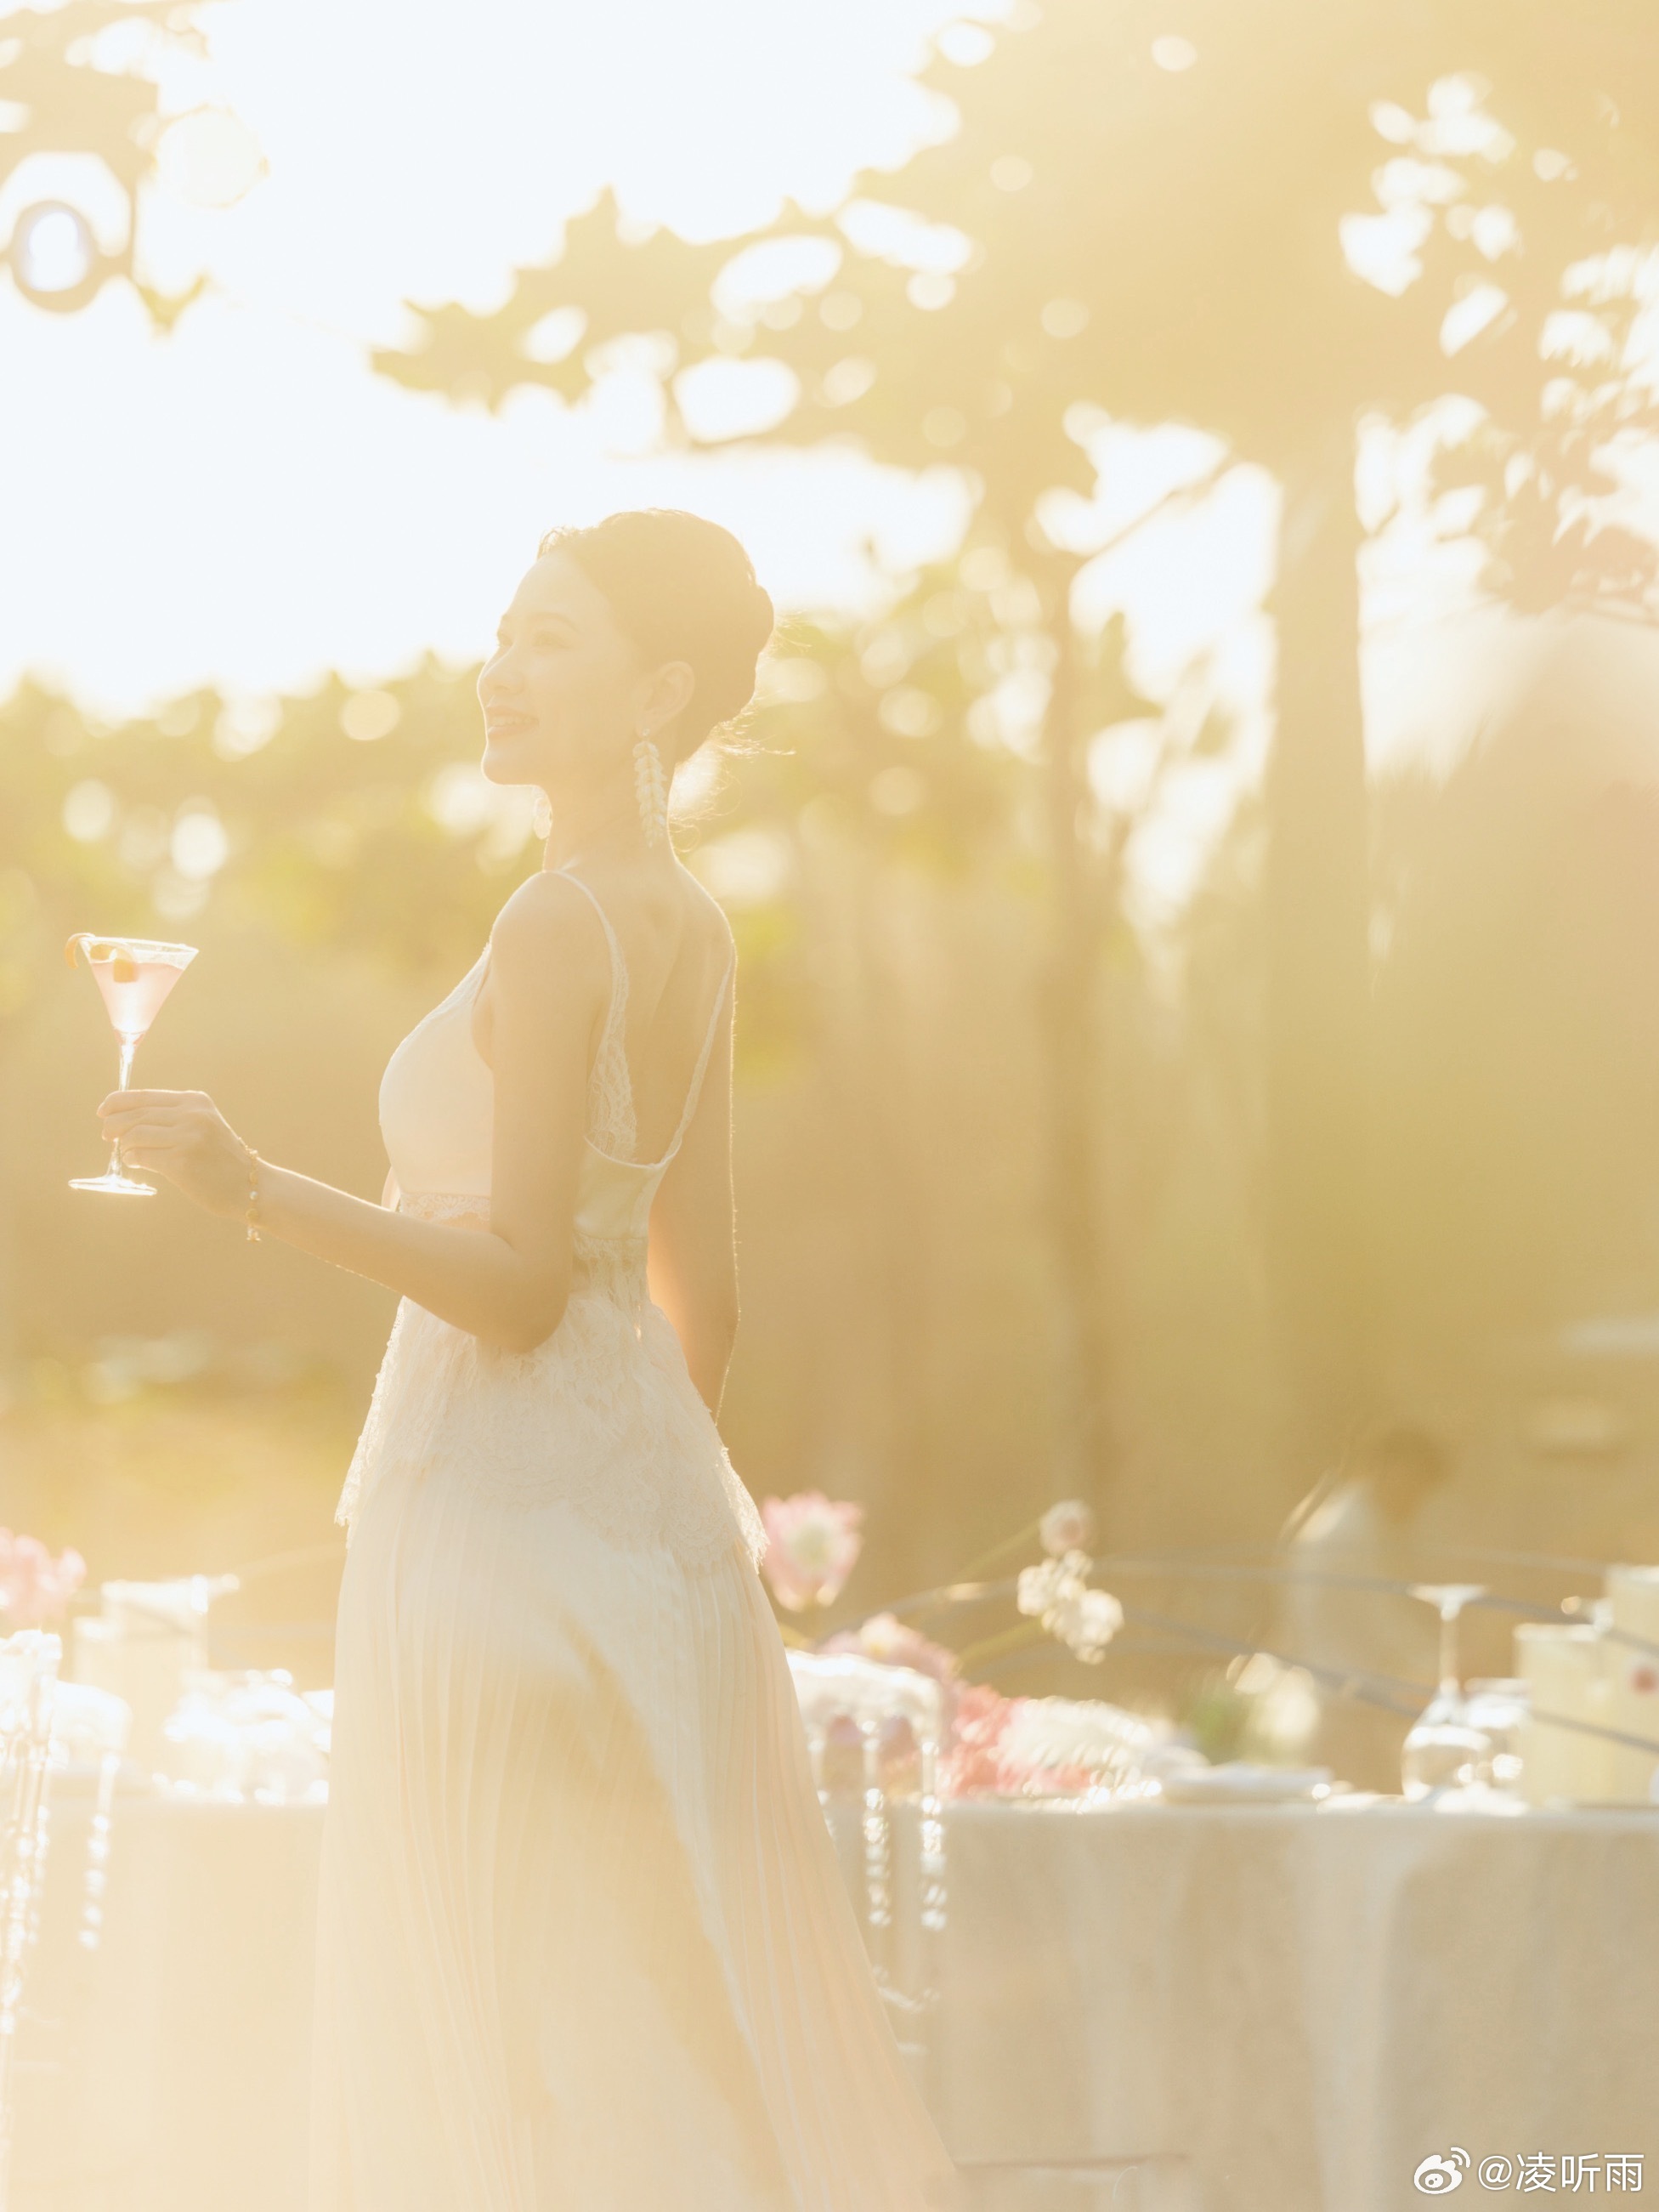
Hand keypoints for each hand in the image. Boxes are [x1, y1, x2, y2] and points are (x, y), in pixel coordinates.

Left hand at [96, 1089, 251, 1220]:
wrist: (250, 1186)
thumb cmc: (221, 1159)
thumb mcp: (203, 1125)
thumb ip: (170, 1118)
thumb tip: (123, 1119)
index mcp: (195, 1101)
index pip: (145, 1096)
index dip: (118, 1102)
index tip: (103, 1110)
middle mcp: (192, 1115)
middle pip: (136, 1114)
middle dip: (113, 1124)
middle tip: (106, 1134)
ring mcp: (187, 1138)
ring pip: (134, 1134)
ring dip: (123, 1144)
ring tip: (126, 1152)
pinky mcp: (181, 1162)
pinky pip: (141, 1156)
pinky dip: (132, 1159)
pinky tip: (135, 1162)